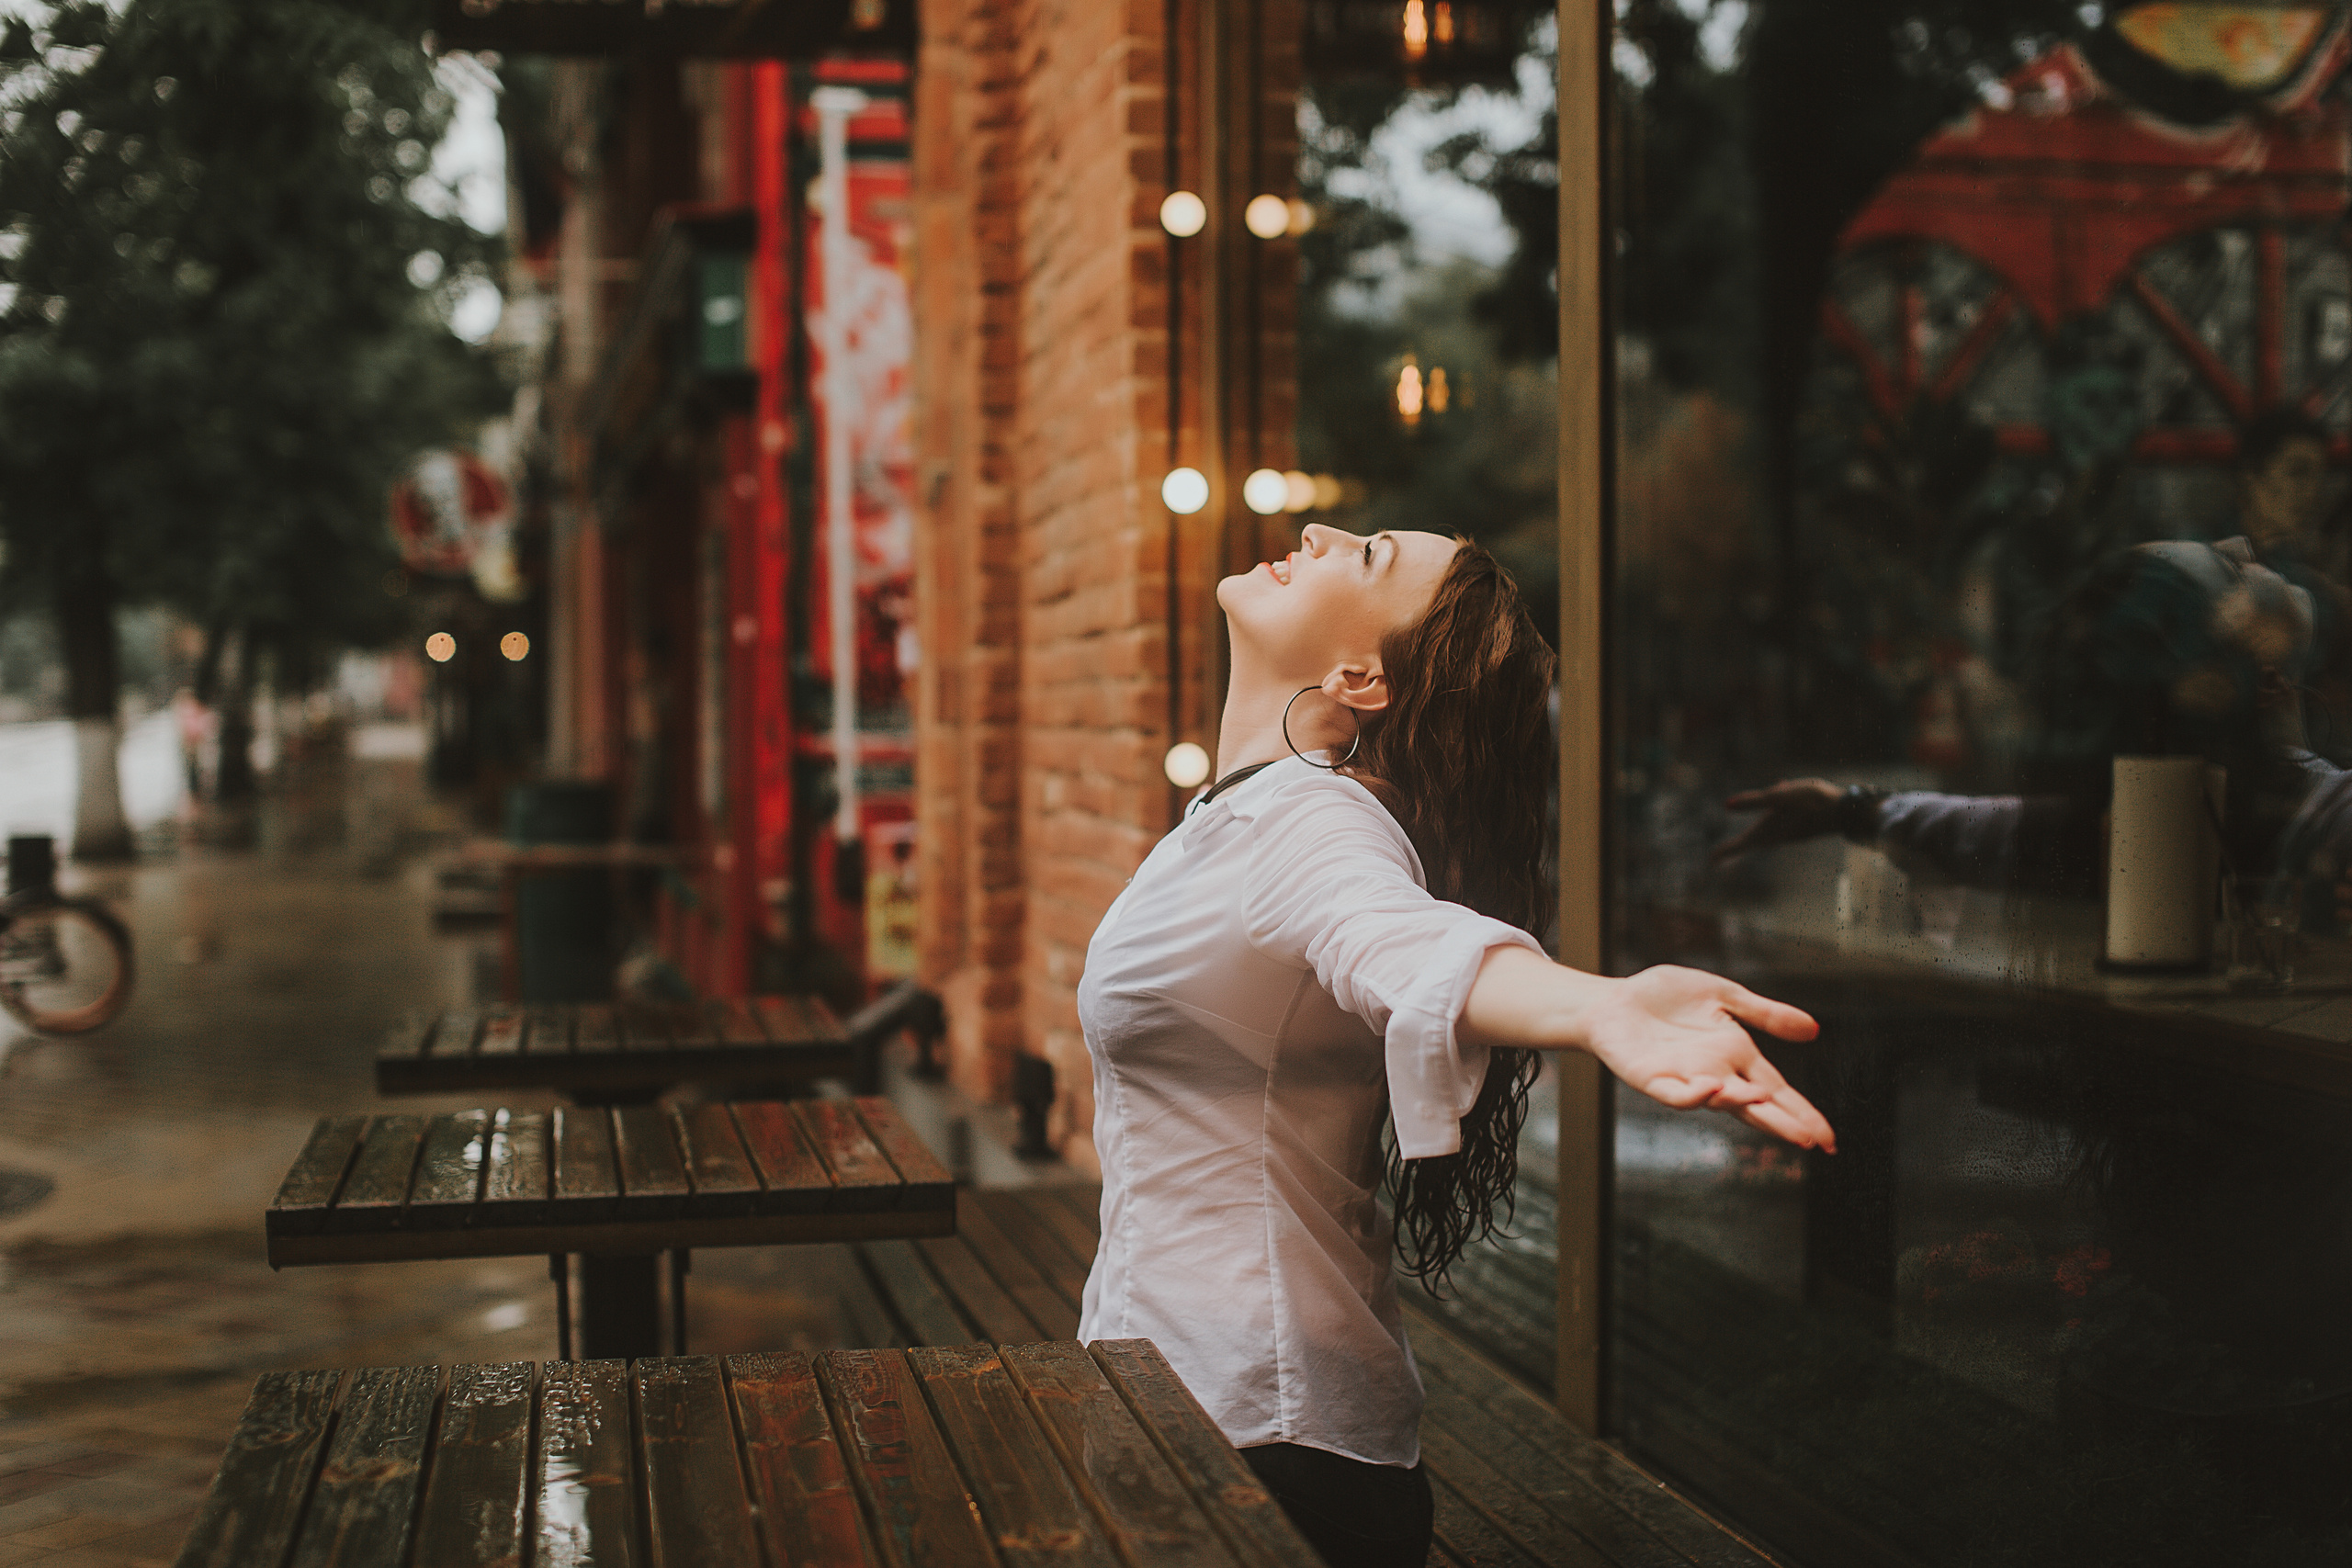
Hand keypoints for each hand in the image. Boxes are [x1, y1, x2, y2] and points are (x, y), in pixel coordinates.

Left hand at [1579, 966, 1835, 1151]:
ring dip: (1739, 1102)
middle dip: (1782, 1122)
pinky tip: (1712, 1087)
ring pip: (1718, 1101)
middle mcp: (1716, 1074)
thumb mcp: (1724, 996)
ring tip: (1763, 1101)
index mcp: (1736, 1056)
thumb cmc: (1666, 998)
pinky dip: (1693, 1094)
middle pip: (1755, 1105)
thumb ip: (1765, 1014)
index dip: (1802, 1113)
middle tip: (1811, 1139)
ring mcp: (1684, 1079)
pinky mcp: (1652, 1079)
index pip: (1777, 1091)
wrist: (1615, 999)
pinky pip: (1676, 1094)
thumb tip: (1814, 1031)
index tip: (1828, 1137)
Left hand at [1713, 778, 1847, 862]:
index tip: (1710, 864)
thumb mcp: (1782, 796)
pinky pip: (1775, 830)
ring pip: (1763, 838)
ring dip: (1747, 842)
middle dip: (1733, 851)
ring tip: (1734, 847)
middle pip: (1749, 845)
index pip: (1741, 845)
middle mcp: (1777, 837)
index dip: (1724, 853)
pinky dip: (1764, 830)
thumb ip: (1755, 801)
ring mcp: (1789, 833)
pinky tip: (1770, 812)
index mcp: (1769, 832)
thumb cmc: (1815, 802)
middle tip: (1716, 860)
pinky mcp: (1799, 828)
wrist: (1849, 811)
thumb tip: (1726, 805)